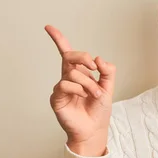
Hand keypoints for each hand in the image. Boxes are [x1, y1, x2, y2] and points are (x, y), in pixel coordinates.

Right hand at [45, 25, 115, 155]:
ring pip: (73, 72)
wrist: (94, 129)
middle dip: (83, 57)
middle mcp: (68, 78)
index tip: (49, 27)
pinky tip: (84, 97)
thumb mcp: (109, 87)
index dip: (58, 39)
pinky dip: (79, 89)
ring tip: (95, 94)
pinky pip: (65, 84)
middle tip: (94, 67)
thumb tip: (98, 59)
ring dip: (89, 83)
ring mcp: (61, 87)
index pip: (67, 53)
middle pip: (70, 56)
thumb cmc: (98, 110)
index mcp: (79, 73)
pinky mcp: (56, 98)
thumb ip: (107, 71)